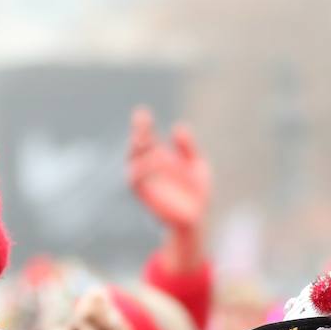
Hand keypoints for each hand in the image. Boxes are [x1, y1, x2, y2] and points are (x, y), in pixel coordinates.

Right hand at [127, 106, 209, 235]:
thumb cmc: (196, 191)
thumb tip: (177, 127)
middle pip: (137, 146)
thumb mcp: (197, 165)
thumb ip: (188, 148)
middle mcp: (149, 166)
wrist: (197, 217)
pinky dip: (142, 168)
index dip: (142, 124)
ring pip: (132, 161)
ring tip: (143, 138)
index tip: (142, 112)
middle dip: (138, 132)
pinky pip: (136, 180)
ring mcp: (145, 180)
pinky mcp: (145, 194)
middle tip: (141, 120)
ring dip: (135, 149)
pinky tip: (154, 158)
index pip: (147, 137)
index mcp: (160, 157)